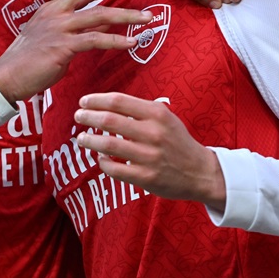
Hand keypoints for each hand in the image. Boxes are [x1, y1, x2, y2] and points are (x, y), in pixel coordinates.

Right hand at [0, 0, 151, 102]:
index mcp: (53, 7)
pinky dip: (116, 40)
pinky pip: (95, 40)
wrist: (5, 77)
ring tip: (147, 18)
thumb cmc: (28, 62)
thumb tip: (95, 28)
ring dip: (126, 15)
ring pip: (99, 14)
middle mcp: (56, 12)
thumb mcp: (49, 37)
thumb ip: (71, 29)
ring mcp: (59, 28)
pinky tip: (131, 42)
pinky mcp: (62, 46)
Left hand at [73, 92, 225, 211]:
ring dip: (90, 140)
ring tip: (82, 138)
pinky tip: (99, 158)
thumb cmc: (177, 141)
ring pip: (108, 145)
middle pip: (109, 121)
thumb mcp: (165, 118)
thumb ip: (140, 110)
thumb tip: (105, 104)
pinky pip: (114, 169)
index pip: (119, 101)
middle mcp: (153, 133)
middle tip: (78, 116)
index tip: (84, 101)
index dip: (96, 100)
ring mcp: (149, 156)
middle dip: (87, 117)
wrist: (200, 172)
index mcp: (157, 114)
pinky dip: (102, 162)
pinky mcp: (146, 177)